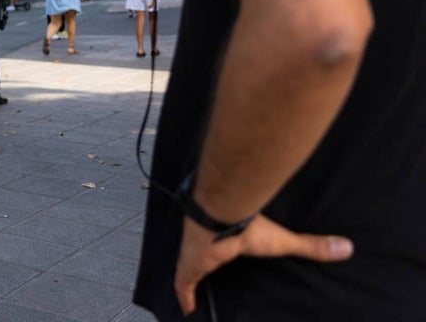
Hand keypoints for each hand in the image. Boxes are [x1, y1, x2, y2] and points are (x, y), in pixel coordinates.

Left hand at [174, 214, 352, 314]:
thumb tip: (347, 248)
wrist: (220, 218)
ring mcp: (195, 258)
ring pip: (191, 273)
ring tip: (198, 299)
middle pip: (206, 263)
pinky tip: (186, 312)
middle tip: (212, 285)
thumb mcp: (283, 242)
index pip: (225, 249)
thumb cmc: (250, 228)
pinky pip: (182, 288)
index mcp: (229, 238)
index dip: (224, 255)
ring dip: (193, 283)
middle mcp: (209, 247)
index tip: (226, 260)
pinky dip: (184, 299)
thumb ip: (310, 247)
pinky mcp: (188, 269)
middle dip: (207, 271)